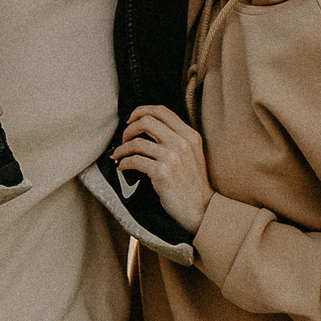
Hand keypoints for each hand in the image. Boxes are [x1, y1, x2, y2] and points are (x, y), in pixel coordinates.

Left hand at [110, 106, 210, 232]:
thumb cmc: (192, 184)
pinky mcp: (162, 173)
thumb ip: (177, 139)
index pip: (161, 111)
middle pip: (146, 121)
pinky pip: (134, 161)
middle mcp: (182, 143)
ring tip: (119, 155)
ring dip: (122, 148)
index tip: (131, 119)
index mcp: (190, 135)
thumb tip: (148, 128)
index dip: (141, 111)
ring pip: (136, 142)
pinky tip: (123, 168)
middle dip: (129, 128)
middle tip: (124, 138)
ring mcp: (172, 157)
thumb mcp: (192, 154)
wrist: (201, 209)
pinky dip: (124, 163)